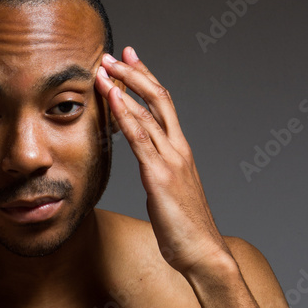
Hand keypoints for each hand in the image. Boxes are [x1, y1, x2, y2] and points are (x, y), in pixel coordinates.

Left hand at [95, 48, 234, 278]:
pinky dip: (125, 115)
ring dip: (124, 88)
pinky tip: (111, 99)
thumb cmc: (185, 231)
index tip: (130, 61)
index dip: (147, 80)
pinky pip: (140, 139)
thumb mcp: (168, 197)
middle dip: (135, 73)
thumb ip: (159, 179)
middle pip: (159, 99)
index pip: (164, 106)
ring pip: (148, 113)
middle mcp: (179, 150)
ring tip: (105, 69)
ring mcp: (171, 161)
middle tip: (114, 54)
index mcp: (181, 152)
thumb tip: (149, 176)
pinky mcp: (161, 177)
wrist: (203, 253)